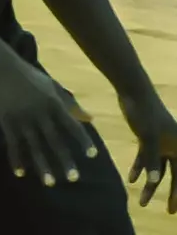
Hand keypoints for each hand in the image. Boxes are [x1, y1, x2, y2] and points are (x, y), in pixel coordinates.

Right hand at [0, 58, 97, 186]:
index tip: (92, 156)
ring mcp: (22, 118)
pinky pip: (13, 144)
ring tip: (49, 183)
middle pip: (54, 141)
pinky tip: (20, 173)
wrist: (0, 66)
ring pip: (34, 146)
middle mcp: (39, 113)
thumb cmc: (29, 76)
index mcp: (53, 104)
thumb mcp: (52, 87)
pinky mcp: (6, 121)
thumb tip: (90, 119)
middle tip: (73, 179)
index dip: (82, 140)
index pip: (71, 126)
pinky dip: (16, 159)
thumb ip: (71, 103)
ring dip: (42, 166)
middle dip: (64, 161)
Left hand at [120, 90, 176, 212]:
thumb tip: (152, 182)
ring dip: (151, 185)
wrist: (133, 91)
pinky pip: (146, 158)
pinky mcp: (147, 138)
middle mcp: (173, 146)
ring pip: (158, 168)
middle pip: (175, 175)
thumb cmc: (144, 112)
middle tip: (169, 212)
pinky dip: (140, 168)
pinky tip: (132, 180)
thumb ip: (150, 160)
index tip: (174, 210)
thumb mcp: (147, 137)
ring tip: (142, 202)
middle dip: (172, 194)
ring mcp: (160, 142)